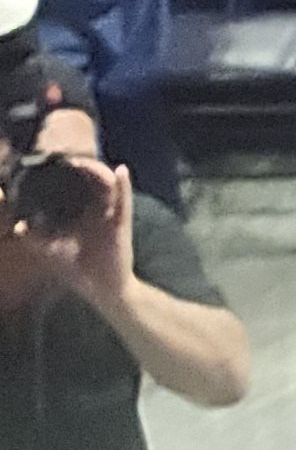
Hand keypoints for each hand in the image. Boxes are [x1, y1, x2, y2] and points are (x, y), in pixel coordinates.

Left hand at [0, 155, 133, 317]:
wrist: (104, 290)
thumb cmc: (80, 271)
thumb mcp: (54, 252)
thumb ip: (37, 239)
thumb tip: (18, 226)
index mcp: (83, 215)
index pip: (78, 188)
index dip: (70, 174)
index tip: (55, 163)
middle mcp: (98, 212)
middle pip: (93, 182)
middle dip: (83, 168)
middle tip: (67, 158)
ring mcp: (111, 216)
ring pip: (108, 187)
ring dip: (99, 172)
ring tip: (85, 162)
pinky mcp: (121, 224)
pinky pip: (124, 202)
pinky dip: (124, 186)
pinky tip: (120, 171)